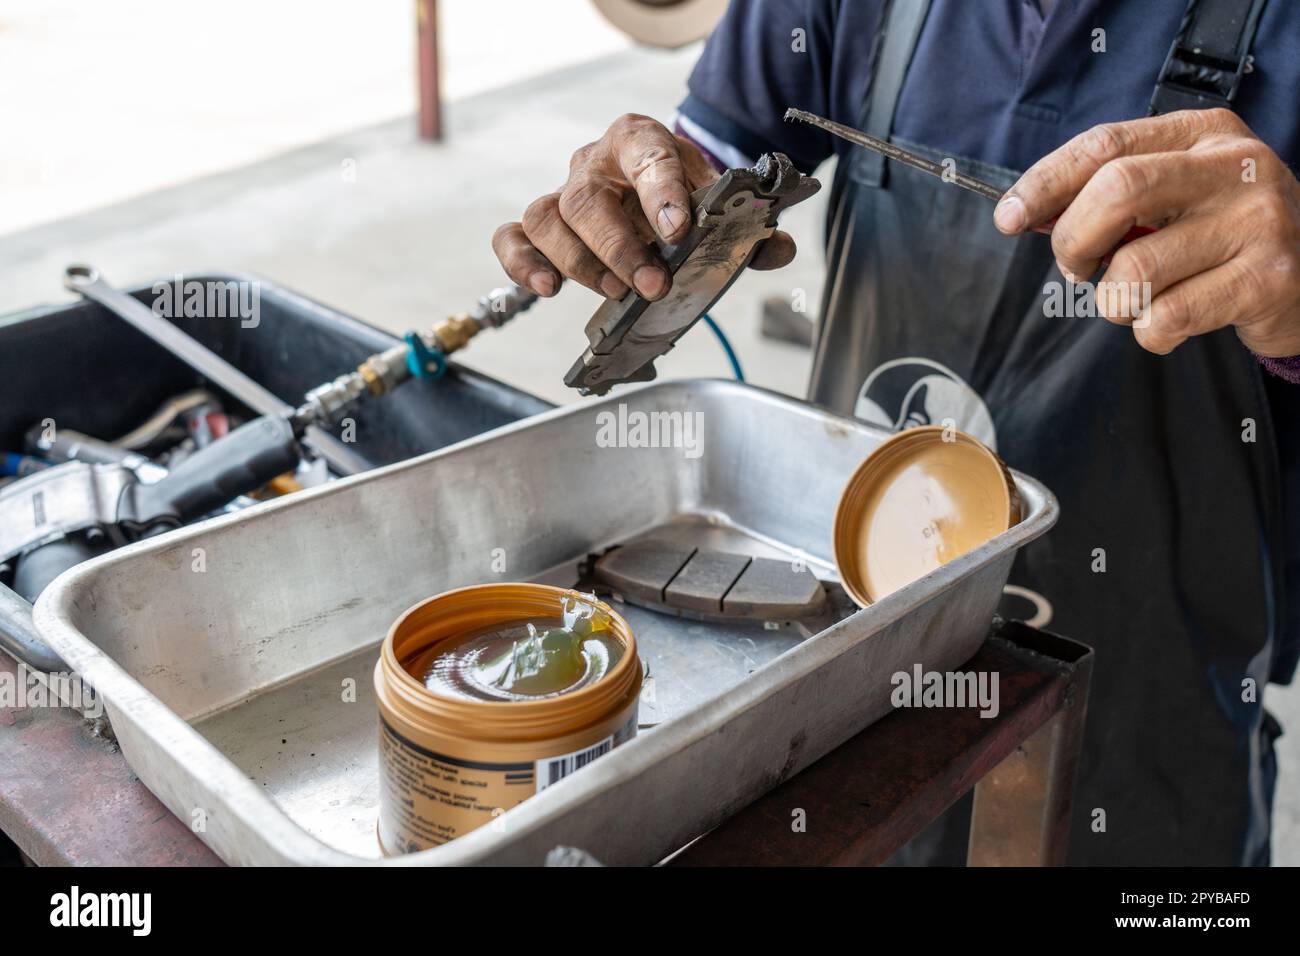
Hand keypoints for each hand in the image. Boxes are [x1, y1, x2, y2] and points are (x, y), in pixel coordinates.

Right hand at [492, 113, 795, 301]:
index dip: (661, 193)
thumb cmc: (684, 195)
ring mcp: (563, 194)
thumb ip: (749, 227)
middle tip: (651, 285)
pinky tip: (549, 289)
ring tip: (615, 293)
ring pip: (546, 218)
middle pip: (586, 198)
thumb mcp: (720, 202)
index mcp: (641, 140)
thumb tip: (776, 250)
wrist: (659, 190)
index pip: (647, 156)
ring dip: (579, 262)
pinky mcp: (543, 226)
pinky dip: (522, 263)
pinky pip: (513, 236)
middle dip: (619, 248)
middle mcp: (595, 164)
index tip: (679, 230)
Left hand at [994, 109, 1299, 356]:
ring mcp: (1257, 223)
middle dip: (1074, 240)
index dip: (1045, 183)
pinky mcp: (1266, 281)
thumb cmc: (1217, 236)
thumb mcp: (1171, 194)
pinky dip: (1149, 333)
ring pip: (1134, 270)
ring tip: (1137, 298)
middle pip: (1118, 191)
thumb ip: (1106, 195)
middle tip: (1077, 267)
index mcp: (1203, 133)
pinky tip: (1171, 320)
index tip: (1007, 218)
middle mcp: (1235, 168)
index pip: (1106, 144)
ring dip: (1114, 300)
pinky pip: (1165, 318)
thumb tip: (1023, 213)